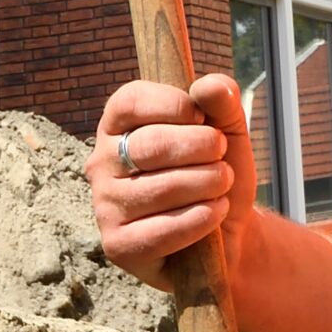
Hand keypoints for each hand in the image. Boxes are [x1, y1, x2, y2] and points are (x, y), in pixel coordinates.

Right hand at [87, 73, 257, 289]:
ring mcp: (104, 205)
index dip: (174, 105)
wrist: (229, 231)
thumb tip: (210, 86)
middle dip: (202, 148)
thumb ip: (222, 100)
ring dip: (207, 184)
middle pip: (150, 145)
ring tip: (222, 185)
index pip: (130, 101)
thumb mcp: (228, 129)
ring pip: (160, 188)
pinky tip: (215, 212)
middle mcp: (102, 162)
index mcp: (118, 124)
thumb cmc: (218, 171)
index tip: (204, 118)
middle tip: (222, 158)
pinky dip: (199, 220)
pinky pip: (160, 231)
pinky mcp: (117, 245)